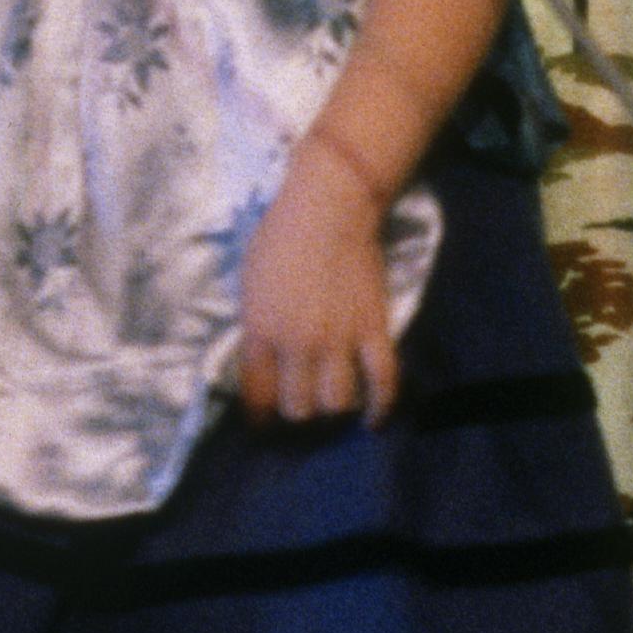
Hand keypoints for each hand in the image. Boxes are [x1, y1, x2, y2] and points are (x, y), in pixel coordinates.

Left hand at [232, 145, 400, 423]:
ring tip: (332, 402)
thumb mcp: (249, 285)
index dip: (259, 417)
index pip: (256, 396)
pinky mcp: (374, 331)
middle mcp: (298, 344)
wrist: (329, 209)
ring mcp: (339, 340)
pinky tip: (372, 420)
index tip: (264, 423)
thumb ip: (254, 328)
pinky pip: (383, 381)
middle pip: (298, 408)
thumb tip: (259, 361)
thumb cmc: (280, 238)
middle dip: (298, 413)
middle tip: (302, 405)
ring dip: (333, 408)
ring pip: (337, 403)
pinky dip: (380, 407)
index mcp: (261, 331)